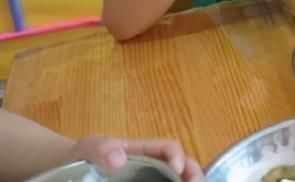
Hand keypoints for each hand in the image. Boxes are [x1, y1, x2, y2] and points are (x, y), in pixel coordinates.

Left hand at [69, 135, 203, 180]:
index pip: (169, 148)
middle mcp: (152, 166)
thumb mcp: (89, 147)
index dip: (178, 157)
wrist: (68, 170)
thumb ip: (101, 148)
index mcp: (144, 150)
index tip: (178, 170)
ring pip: (175, 180)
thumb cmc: (82, 155)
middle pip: (182, 166)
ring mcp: (148, 180)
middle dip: (193, 175)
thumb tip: (119, 159)